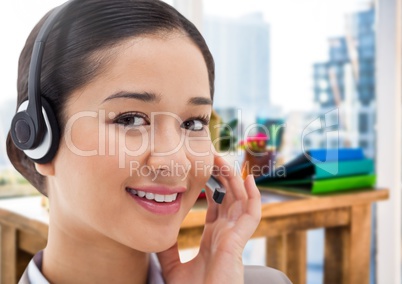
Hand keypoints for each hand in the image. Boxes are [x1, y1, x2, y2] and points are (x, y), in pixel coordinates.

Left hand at [157, 155, 261, 283]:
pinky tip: (247, 178)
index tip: (205, 170)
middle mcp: (227, 233)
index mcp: (214, 238)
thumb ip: (168, 250)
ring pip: (240, 199)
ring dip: (234, 178)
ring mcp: (234, 236)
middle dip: (223, 176)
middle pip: (229, 197)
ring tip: (224, 159)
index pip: (218, 206)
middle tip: (213, 157)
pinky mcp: (238, 240)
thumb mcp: (172, 268)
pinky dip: (253, 195)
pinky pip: (252, 213)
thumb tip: (159, 234)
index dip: (214, 187)